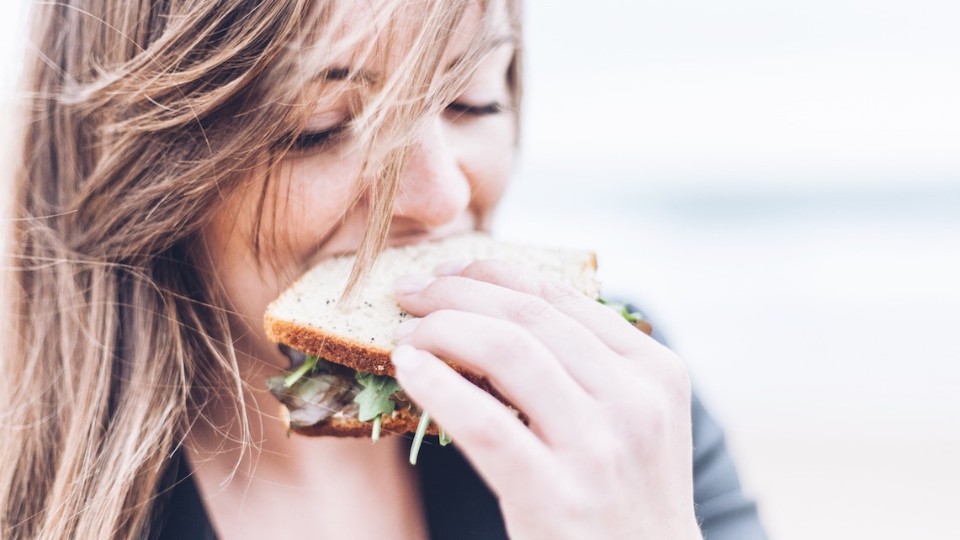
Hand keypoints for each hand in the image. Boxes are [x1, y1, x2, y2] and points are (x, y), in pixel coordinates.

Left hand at [391, 260, 701, 539]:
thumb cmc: (624, 500)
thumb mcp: (631, 423)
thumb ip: (586, 367)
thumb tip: (496, 311)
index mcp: (654, 370)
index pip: (560, 296)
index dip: (492, 273)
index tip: (447, 272)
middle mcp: (635, 400)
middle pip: (528, 315)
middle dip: (456, 292)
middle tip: (409, 293)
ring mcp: (599, 448)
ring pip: (506, 351)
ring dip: (441, 330)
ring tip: (403, 333)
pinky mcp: (556, 496)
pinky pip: (483, 422)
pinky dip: (436, 386)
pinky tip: (407, 370)